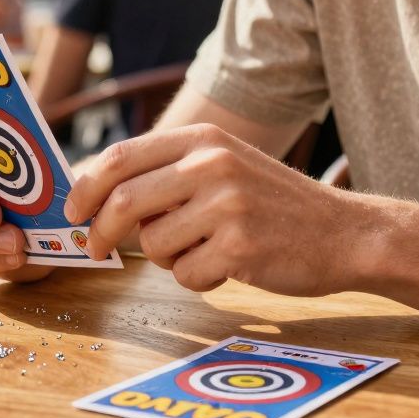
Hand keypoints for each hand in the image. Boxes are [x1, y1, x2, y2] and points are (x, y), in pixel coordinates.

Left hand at [64, 124, 365, 295]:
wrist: (345, 232)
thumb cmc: (274, 205)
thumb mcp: (223, 165)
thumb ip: (167, 172)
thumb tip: (96, 195)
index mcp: (202, 138)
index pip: (119, 157)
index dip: (85, 188)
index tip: (73, 213)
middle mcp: (212, 164)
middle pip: (123, 201)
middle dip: (101, 231)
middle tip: (97, 249)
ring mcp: (227, 204)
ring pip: (154, 244)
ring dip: (168, 258)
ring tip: (204, 249)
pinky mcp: (240, 246)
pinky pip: (187, 275)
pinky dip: (199, 279)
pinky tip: (230, 265)